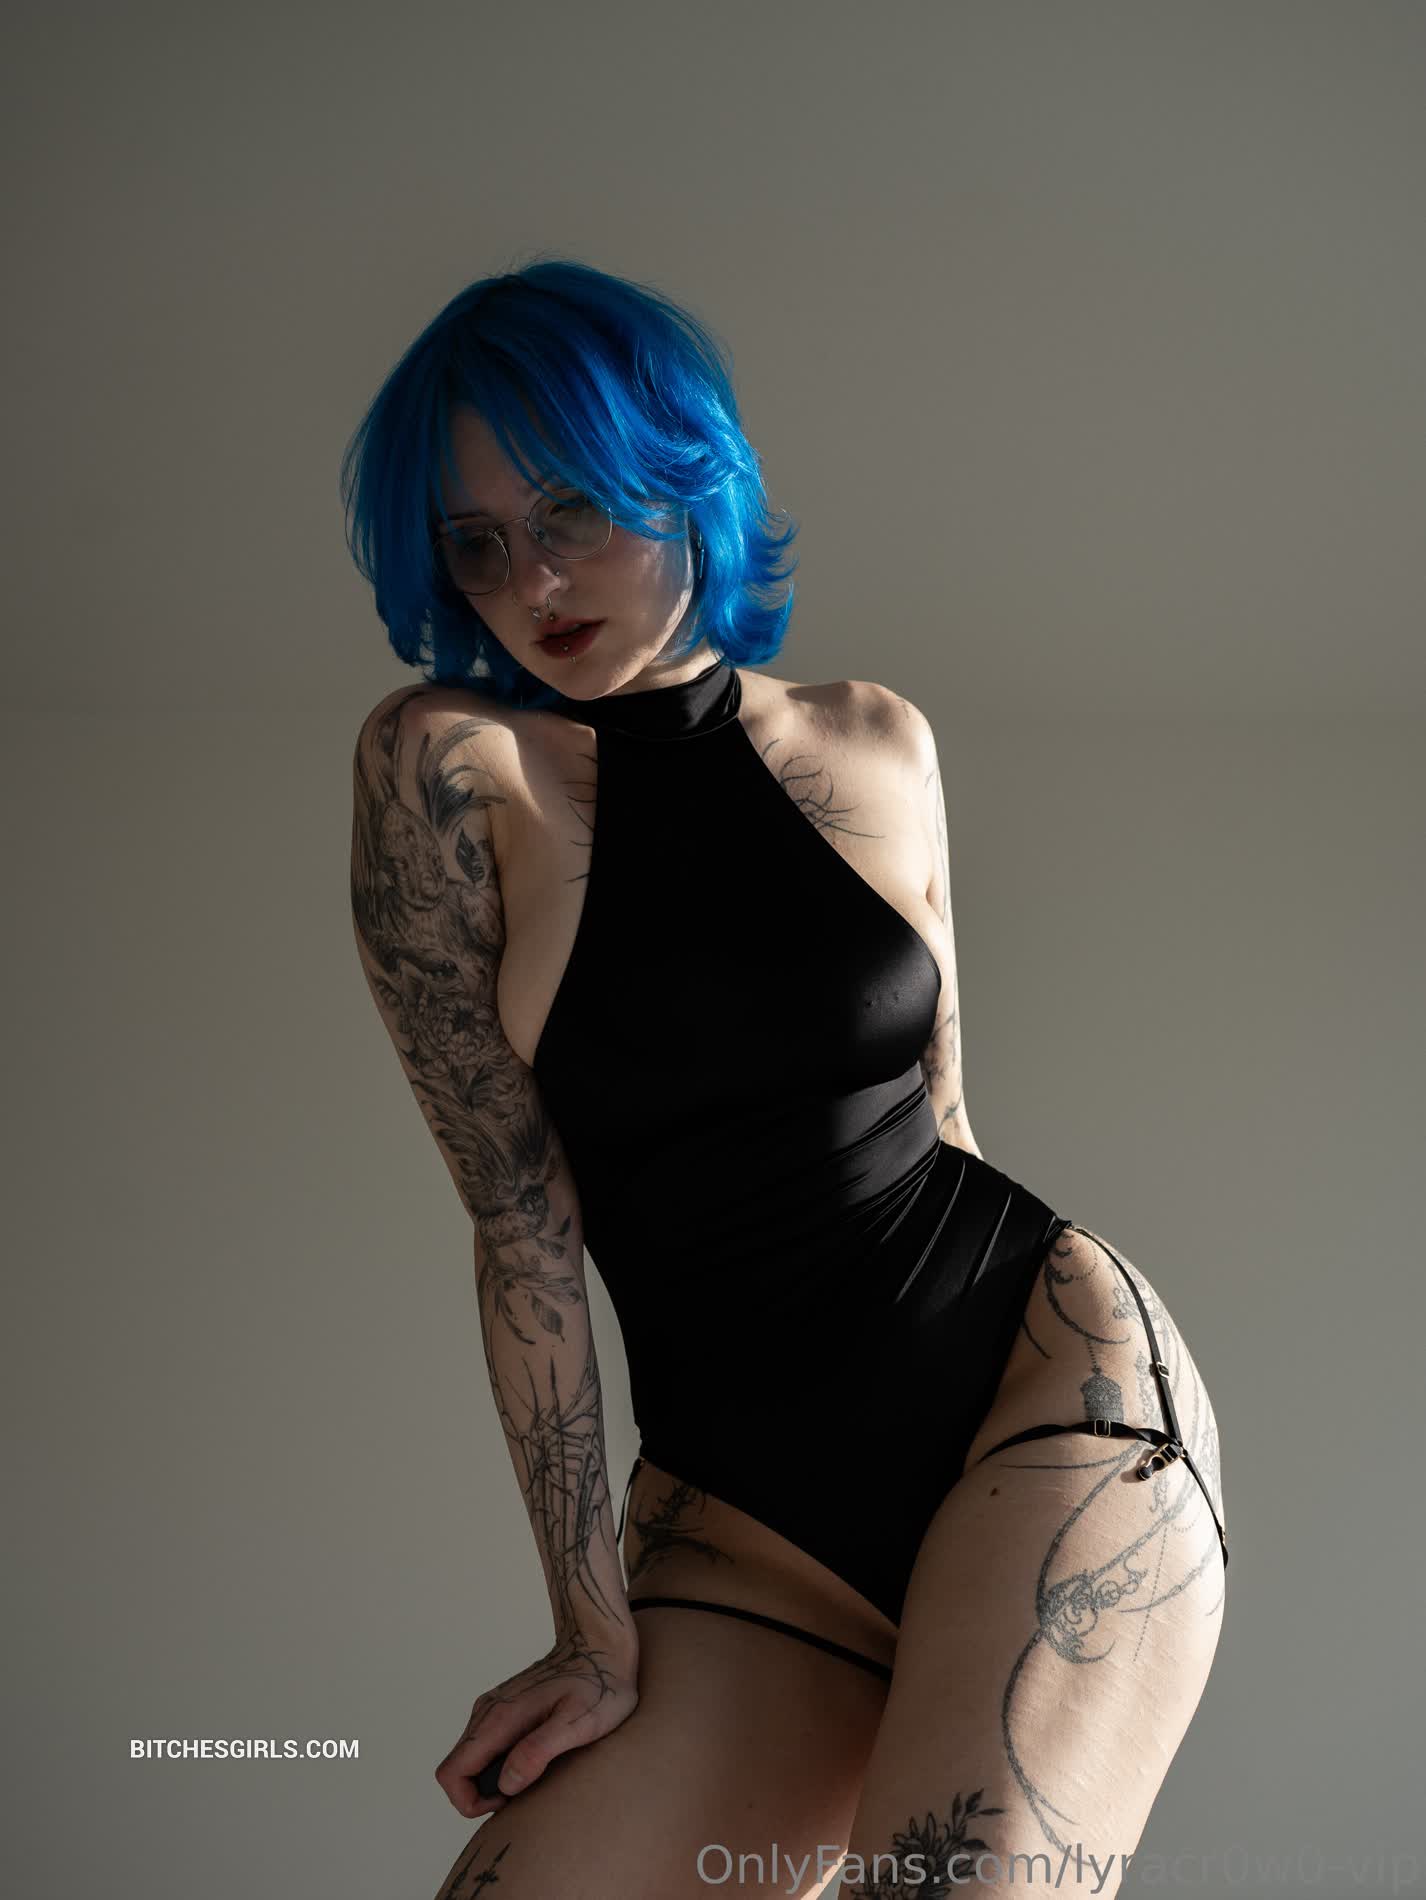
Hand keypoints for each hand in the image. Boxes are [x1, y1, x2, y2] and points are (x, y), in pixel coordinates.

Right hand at [434, 1628, 639, 1817]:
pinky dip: (500, 1763)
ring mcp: (494, 1708)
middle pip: (458, 1768)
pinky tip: (536, 1759)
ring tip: (535, 1776)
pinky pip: (487, 1745)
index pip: (452, 1772)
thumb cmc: (598, 1685)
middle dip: (481, 1794)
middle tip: (526, 1793)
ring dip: (492, 1779)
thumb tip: (506, 1784)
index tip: (505, 1804)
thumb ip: (538, 1751)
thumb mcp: (578, 1722)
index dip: (469, 1802)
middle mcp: (488, 1711)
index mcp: (500, 1718)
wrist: (600, 1644)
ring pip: (471, 1758)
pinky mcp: (505, 1708)